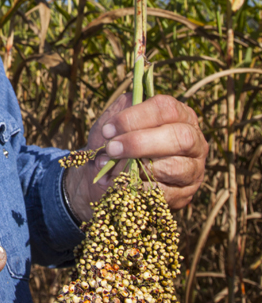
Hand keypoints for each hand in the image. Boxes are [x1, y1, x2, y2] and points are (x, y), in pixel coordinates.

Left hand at [64, 93, 207, 223]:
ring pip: (174, 167)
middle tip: (111, 149)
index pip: (166, 108)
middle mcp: (194, 140)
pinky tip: (121, 184)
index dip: (135, 117)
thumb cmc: (117, 141)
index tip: (108, 129)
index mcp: (180, 114)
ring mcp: (193, 169)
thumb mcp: (117, 120)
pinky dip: (138, 188)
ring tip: (111, 168)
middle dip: (140, 143)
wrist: (110, 175)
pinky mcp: (185, 194)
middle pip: (179, 137)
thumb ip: (121, 111)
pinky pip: (165, 193)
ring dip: (137, 168)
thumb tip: (126, 112)